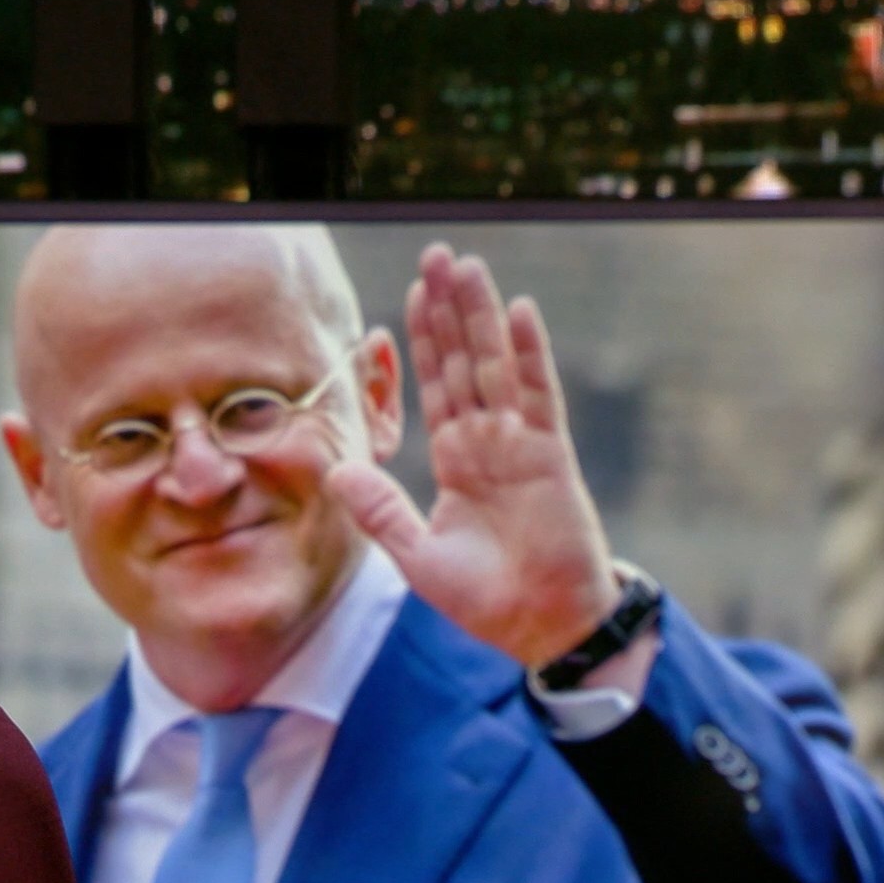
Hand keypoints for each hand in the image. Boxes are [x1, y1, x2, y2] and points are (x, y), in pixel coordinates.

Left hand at [327, 242, 619, 665]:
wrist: (541, 628)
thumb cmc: (486, 599)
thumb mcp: (415, 553)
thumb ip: (379, 510)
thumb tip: (334, 473)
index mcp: (458, 460)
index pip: (437, 386)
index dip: (424, 341)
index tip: (411, 294)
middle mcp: (489, 441)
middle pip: (465, 360)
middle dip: (449, 308)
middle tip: (437, 254)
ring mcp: (520, 442)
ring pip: (496, 363)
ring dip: (481, 314)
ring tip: (467, 265)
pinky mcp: (549, 454)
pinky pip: (538, 393)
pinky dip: (529, 352)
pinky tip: (518, 309)